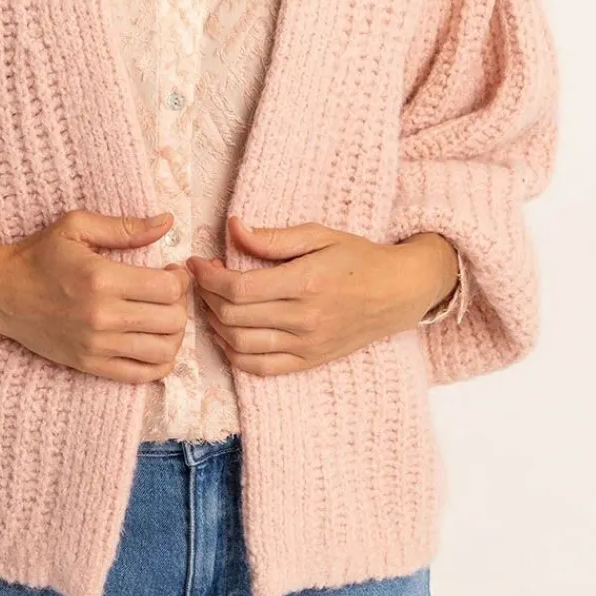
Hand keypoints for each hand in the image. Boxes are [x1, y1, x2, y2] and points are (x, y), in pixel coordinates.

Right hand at [0, 209, 190, 382]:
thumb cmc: (39, 255)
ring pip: (163, 351)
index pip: (168, 289)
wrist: (1, 292)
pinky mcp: (89, 365)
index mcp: (102, 278)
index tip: (173, 272)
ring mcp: (96, 345)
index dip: (181, 279)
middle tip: (170, 294)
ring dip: (174, 334)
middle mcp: (102, 316)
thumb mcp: (77, 226)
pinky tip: (154, 343)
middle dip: (181, 305)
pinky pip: (141, 375)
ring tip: (164, 318)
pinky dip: (160, 363)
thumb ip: (125, 227)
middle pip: (171, 320)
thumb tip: (167, 222)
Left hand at [187, 216, 441, 375]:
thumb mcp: (318, 234)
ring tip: (212, 302)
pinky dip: (234, 353)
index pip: (238, 288)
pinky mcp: (308, 361)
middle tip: (202, 279)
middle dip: (206, 296)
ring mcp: (306, 345)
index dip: (208, 277)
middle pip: (233, 316)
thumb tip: (232, 227)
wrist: (399, 292)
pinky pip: (259, 367)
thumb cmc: (358, 257)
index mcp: (305, 283)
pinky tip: (228, 333)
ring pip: (240, 344)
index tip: (197, 263)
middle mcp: (304, 319)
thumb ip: (272, 237)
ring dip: (215, 324)